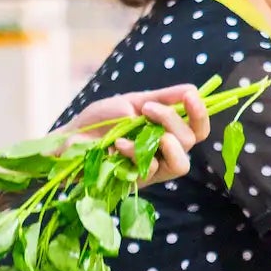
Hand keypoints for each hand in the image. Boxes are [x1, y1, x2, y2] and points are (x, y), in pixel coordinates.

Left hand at [66, 84, 208, 187]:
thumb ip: (161, 98)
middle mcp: (165, 153)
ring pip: (181, 164)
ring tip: (141, 126)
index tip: (191, 97)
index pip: (197, 128)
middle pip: (191, 142)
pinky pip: (151, 170)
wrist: (70, 139)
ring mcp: (152, 170)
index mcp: (167, 132)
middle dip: (172, 120)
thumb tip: (192, 88)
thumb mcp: (131, 102)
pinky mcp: (137, 182)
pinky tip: (118, 143)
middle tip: (148, 109)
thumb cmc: (100, 122)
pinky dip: (135, 152)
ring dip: (165, 141)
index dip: (200, 114)